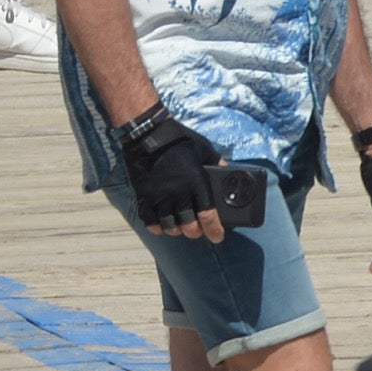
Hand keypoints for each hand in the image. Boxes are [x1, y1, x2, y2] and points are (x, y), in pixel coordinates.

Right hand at [115, 103, 220, 236]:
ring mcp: (159, 196)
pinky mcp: (143, 196)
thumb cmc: (179, 139)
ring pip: (169, 226)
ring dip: (177, 230)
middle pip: (188, 225)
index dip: (214, 230)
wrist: (147, 133)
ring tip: (181, 227)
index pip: (208, 215)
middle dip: (196, 232)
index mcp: (196, 182)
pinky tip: (162, 226)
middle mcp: (177, 193)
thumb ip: (216, 162)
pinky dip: (156, 227)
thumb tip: (227, 170)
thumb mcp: (203, 148)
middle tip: (199, 230)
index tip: (218, 237)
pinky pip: (149, 220)